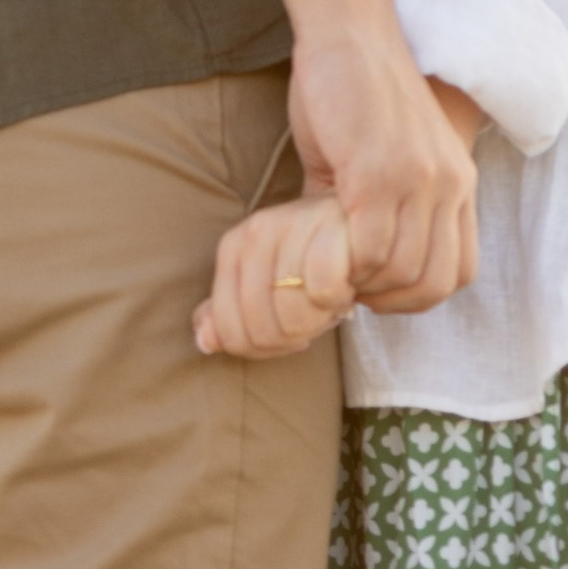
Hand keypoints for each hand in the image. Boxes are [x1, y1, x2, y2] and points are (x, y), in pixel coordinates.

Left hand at [194, 195, 353, 358]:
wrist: (363, 217)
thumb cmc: (316, 257)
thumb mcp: (267, 286)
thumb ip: (233, 314)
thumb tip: (204, 342)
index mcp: (234, 247)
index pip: (229, 331)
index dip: (263, 350)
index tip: (292, 338)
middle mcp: (257, 232)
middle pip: (260, 329)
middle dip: (293, 339)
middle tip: (316, 321)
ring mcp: (292, 224)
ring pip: (291, 316)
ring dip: (318, 323)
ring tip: (331, 303)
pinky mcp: (331, 226)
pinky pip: (324, 289)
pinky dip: (337, 302)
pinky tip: (347, 291)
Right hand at [288, 33, 476, 318]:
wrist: (348, 31)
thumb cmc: (356, 90)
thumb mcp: (384, 157)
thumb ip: (380, 209)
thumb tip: (352, 264)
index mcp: (459, 181)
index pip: (460, 272)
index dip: (416, 294)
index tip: (375, 289)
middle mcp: (450, 184)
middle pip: (434, 282)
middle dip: (388, 300)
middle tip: (348, 285)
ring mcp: (418, 180)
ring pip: (402, 272)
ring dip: (362, 283)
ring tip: (330, 266)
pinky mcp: (379, 173)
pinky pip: (371, 249)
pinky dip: (344, 264)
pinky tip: (320, 248)